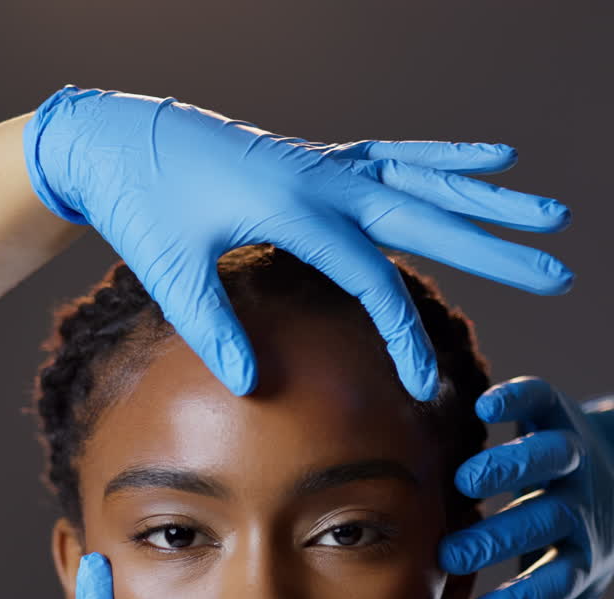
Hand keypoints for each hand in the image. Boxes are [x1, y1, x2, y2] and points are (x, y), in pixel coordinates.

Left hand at [24, 85, 571, 401]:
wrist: (118, 138)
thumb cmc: (143, 205)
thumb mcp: (172, 271)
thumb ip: (214, 327)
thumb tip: (252, 386)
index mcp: (296, 210)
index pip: (371, 280)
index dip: (402, 335)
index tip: (426, 386)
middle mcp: (323, 180)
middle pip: (427, 217)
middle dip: (493, 247)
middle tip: (555, 267)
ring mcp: (326, 164)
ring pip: (424, 181)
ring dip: (485, 201)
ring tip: (544, 211)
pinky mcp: (319, 161)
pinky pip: (397, 158)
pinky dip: (445, 160)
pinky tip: (490, 157)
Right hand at [439, 380, 613, 598]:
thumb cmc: (581, 537)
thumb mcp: (570, 587)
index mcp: (580, 554)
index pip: (549, 587)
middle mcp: (579, 505)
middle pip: (545, 523)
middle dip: (500, 540)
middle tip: (453, 555)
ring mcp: (572, 456)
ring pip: (549, 459)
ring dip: (511, 470)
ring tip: (467, 483)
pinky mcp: (559, 413)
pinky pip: (542, 401)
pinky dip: (517, 400)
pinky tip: (483, 410)